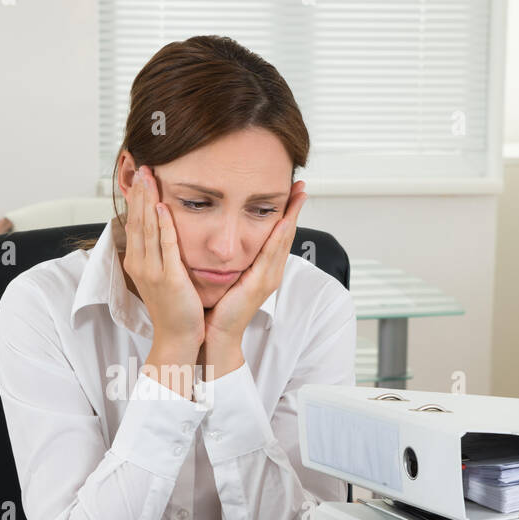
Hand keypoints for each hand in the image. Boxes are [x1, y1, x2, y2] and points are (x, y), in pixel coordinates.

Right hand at [122, 164, 205, 353]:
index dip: (136, 199)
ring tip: (150, 178)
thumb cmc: (173, 308)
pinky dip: (164, 225)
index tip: (140, 178)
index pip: (135, 223)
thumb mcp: (161, 277)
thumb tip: (162, 233)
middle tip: (142, 167)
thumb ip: (159, 254)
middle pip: (138, 221)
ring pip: (148, 229)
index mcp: (137, 262)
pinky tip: (163, 207)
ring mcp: (153, 271)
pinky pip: (165, 246)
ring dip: (149, 201)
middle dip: (140, 193)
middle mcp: (140, 264)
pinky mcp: (168, 278)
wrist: (177, 336)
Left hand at [204, 180, 306, 346]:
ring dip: (291, 217)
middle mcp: (271, 272)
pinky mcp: (259, 284)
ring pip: (282, 241)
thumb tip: (231, 241)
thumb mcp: (231, 276)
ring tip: (297, 196)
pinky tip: (282, 223)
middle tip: (300, 186)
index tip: (292, 193)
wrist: (218, 333)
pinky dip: (277, 238)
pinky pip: (269, 256)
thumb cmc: (221, 308)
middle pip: (286, 234)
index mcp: (265, 269)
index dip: (287, 213)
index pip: (279, 235)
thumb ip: (236, 260)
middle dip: (294, 209)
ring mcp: (268, 278)